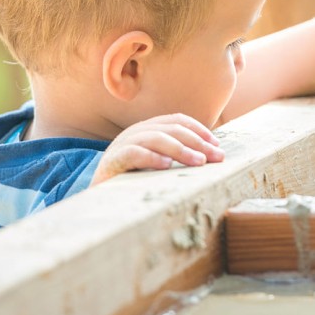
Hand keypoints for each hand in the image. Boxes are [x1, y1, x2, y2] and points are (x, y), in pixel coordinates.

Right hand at [91, 113, 224, 184]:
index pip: (177, 120)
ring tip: (199, 162)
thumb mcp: (155, 162)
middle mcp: (136, 131)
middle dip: (198, 142)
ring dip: (181, 149)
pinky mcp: (112, 160)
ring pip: (156, 138)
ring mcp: (123, 144)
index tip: (216, 144)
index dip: (199, 129)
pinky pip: (134, 153)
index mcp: (148, 128)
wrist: (97, 195)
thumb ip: (174, 154)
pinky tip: (166, 165)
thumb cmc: (132, 178)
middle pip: (172, 129)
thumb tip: (207, 156)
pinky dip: (151, 157)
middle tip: (216, 157)